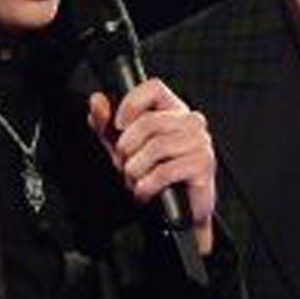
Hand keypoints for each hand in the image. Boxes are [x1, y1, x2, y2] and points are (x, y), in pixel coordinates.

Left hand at [86, 78, 216, 254]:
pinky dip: (147, 185)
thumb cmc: (154, 174)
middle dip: (126, 148)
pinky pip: (165, 171)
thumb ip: (106, 124)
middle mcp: (190, 121)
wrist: (177, 210)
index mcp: (172, 110)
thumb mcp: (123, 147)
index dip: (131, 103)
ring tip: (134, 180)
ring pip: (156, 146)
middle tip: (123, 164)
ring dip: (135, 169)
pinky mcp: (203, 165)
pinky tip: (144, 192)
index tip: (118, 125)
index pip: (153, 88)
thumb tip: (96, 101)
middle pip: (149, 122)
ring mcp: (200, 142)